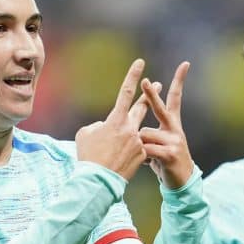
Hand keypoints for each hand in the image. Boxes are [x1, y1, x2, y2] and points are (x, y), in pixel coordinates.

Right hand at [76, 59, 150, 180]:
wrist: (97, 180)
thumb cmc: (88, 156)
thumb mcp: (85, 134)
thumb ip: (98, 125)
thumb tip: (106, 126)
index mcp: (115, 119)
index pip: (126, 92)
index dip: (133, 76)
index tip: (140, 63)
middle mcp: (130, 127)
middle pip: (142, 107)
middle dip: (149, 96)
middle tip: (158, 85)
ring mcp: (138, 141)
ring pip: (136, 133)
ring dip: (128, 139)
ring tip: (117, 148)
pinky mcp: (142, 155)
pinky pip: (137, 149)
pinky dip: (128, 154)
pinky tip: (119, 163)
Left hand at [139, 61, 194, 188]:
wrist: (181, 182)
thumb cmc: (165, 160)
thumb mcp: (158, 143)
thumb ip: (148, 133)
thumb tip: (133, 127)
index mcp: (171, 123)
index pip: (175, 98)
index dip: (179, 81)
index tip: (185, 64)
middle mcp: (175, 128)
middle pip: (161, 108)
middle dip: (151, 95)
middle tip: (144, 81)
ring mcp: (174, 140)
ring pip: (144, 134)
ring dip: (139, 146)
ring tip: (147, 157)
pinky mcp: (170, 153)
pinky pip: (147, 148)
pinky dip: (142, 156)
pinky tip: (149, 163)